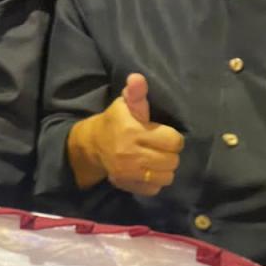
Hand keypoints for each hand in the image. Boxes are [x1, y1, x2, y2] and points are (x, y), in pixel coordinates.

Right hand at [69, 73, 183, 195]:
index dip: (171, 137)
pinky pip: (156, 188)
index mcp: (134, 132)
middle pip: (172, 160)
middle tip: (158, 147)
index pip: (173, 141)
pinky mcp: (128, 185)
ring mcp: (129, 173)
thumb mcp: (124, 104)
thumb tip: (137, 77)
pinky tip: (147, 170)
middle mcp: (131, 154)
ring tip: (155, 159)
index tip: (161, 134)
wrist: (92, 145)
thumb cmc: (115, 122)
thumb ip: (136, 93)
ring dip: (164, 168)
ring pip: (167, 176)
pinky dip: (155, 181)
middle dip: (169, 153)